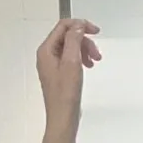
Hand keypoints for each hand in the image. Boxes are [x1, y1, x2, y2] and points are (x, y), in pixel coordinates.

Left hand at [36, 16, 100, 130]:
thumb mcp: (71, 62)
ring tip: (94, 61)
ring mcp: (52, 64)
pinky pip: (71, 58)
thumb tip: (78, 26)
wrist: (63, 116)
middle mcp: (46, 55)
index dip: (80, 25)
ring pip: (71, 47)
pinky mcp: (58, 73)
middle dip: (84, 41)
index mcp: (46, 50)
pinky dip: (81, 59)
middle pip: (68, 36)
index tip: (95, 31)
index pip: (63, 27)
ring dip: (85, 50)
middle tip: (96, 53)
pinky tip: (89, 66)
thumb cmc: (65, 94)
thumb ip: (74, 40)